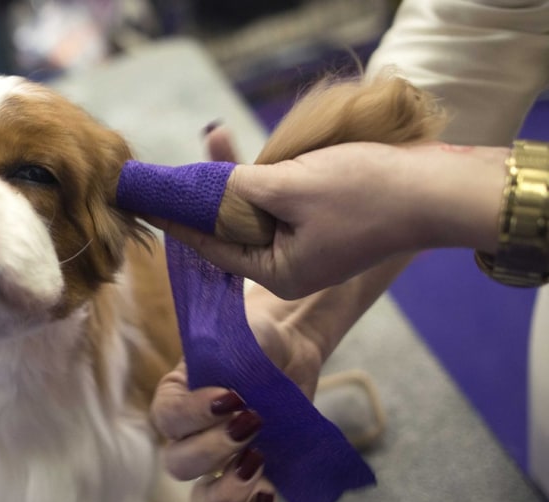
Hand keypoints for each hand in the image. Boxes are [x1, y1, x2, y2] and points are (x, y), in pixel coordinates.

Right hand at [150, 284, 323, 501]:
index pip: (166, 417)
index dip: (193, 414)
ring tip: (258, 460)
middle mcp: (192, 438)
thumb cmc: (255, 339)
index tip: (230, 396)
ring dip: (228, 491)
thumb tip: (219, 352)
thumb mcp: (237, 334)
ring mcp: (224, 466)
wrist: (288, 350)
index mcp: (176, 399)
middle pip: (178, 465)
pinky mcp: (259, 480)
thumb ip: (223, 345)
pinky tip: (270, 495)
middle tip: (252, 420)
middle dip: (213, 449)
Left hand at [151, 141, 506, 298]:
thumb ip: (239, 190)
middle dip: (206, 198)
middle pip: (232, 230)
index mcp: (278, 272)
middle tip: (172, 175)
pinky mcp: (320, 224)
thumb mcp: (290, 187)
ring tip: (212, 145)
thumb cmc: (363, 193)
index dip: (180, 222)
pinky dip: (260, 182)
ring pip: (254, 214)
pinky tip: (243, 157)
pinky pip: (277, 205)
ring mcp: (306, 246)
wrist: (432, 187)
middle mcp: (288, 265)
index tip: (152, 204)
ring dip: (233, 182)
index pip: (213, 247)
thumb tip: (203, 188)